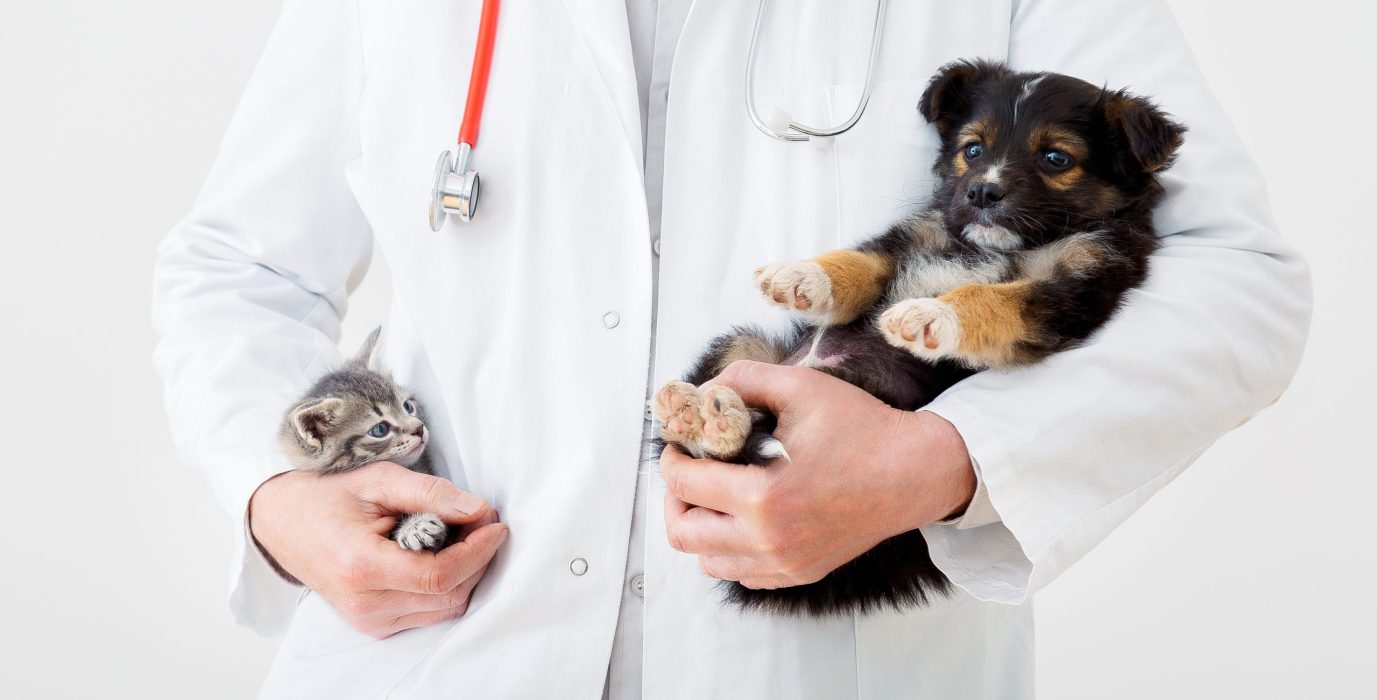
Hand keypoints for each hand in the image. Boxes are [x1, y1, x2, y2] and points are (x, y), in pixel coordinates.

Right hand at [248, 462, 507, 637]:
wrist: (284, 522)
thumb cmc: (329, 497)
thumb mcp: (379, 480)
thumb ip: (431, 494)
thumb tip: (479, 509)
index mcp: (361, 567)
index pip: (439, 575)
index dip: (477, 551)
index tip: (495, 524)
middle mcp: (365, 604)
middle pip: (449, 596)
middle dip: (477, 559)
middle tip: (482, 521)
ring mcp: (369, 620)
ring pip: (444, 609)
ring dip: (465, 573)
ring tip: (462, 535)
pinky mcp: (375, 626)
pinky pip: (429, 613)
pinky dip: (446, 586)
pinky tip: (442, 555)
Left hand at [660, 361, 974, 589]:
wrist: (915, 471)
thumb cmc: (862, 428)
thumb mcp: (800, 386)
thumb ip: (744, 379)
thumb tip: (704, 390)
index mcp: (764, 498)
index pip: (683, 485)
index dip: (672, 458)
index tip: (681, 444)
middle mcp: (770, 541)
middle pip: (683, 533)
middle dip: (675, 497)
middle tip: (690, 471)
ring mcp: (786, 564)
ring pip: (707, 561)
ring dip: (700, 526)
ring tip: (714, 494)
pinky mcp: (800, 573)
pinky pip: (742, 573)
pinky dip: (730, 549)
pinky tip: (743, 517)